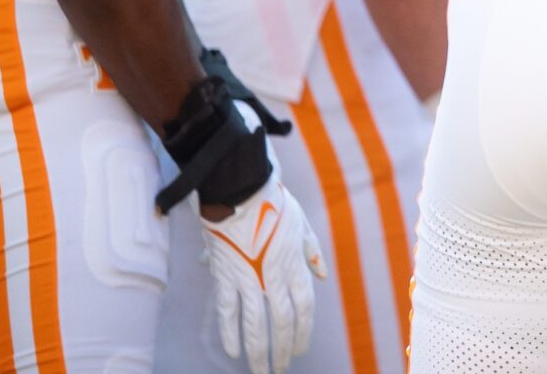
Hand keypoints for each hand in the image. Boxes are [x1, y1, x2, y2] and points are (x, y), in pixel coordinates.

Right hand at [201, 174, 326, 373]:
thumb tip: (321, 275)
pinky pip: (228, 311)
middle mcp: (274, 277)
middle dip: (282, 350)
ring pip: (255, 324)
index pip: (304, 308)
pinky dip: (229, 333)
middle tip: (279, 371)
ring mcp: (248, 279)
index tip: (300, 351)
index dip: (303, 333)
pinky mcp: (225, 276)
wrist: (241, 191)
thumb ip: (312, 252)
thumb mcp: (301, 226)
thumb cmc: (275, 205)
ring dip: (258, 351)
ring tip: (260, 371)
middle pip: (282, 322)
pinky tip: (232, 351)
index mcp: (294, 266)